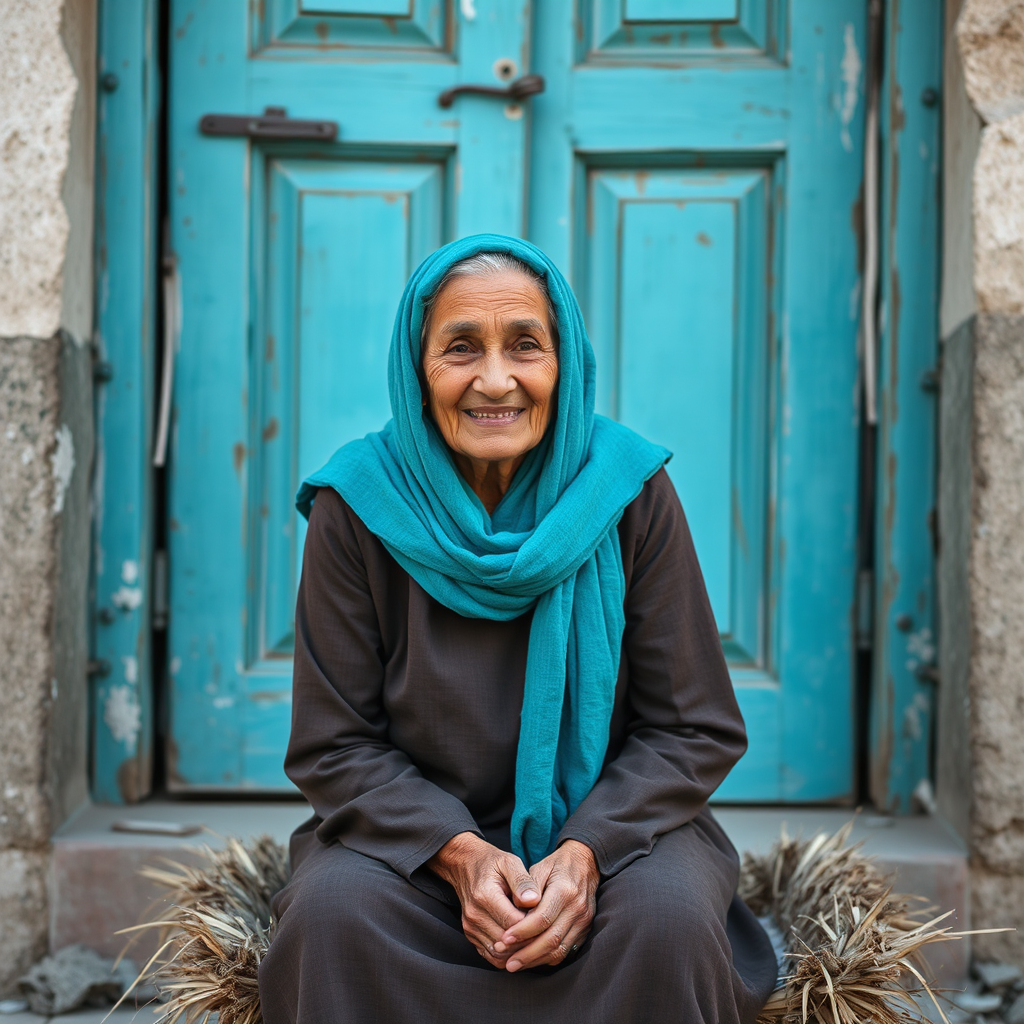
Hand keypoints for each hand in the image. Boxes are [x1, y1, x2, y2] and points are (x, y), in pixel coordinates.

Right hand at [428, 832, 541, 968]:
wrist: (466, 865)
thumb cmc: (491, 863)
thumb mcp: (509, 862)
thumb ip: (523, 881)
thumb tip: (534, 900)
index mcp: (485, 896)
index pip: (515, 923)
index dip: (534, 926)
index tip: (546, 919)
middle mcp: (475, 915)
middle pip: (507, 942)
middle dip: (528, 940)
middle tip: (544, 932)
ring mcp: (470, 927)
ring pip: (500, 953)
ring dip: (519, 951)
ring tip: (534, 939)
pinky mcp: (470, 935)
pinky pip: (491, 956)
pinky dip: (508, 956)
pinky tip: (520, 945)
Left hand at [495, 839, 598, 971]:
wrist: (585, 864)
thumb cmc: (557, 866)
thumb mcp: (539, 868)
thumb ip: (526, 889)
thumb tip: (513, 911)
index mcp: (564, 890)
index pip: (542, 918)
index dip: (522, 931)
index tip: (504, 939)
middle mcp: (577, 908)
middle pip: (551, 939)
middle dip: (527, 954)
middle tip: (507, 962)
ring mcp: (584, 921)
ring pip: (559, 950)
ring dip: (536, 960)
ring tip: (515, 965)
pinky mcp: (585, 930)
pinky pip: (566, 951)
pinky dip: (547, 959)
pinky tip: (531, 960)